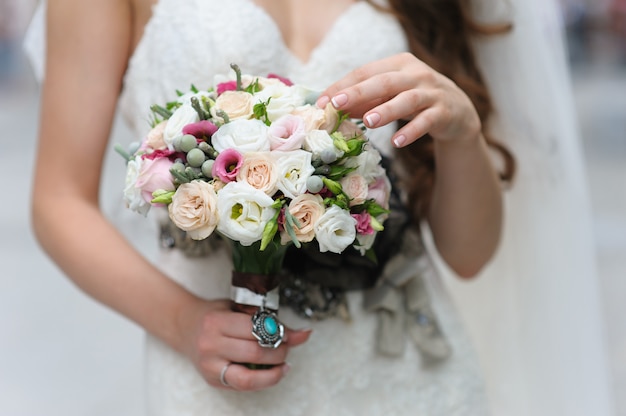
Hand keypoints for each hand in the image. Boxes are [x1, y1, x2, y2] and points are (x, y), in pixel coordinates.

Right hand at [178, 299, 311, 390]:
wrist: (185, 326)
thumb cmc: (214, 314)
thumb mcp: (237, 309)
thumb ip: (266, 320)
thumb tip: (303, 333)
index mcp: (216, 321)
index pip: (254, 329)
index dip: (278, 332)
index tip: (290, 333)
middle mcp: (210, 344)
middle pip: (254, 353)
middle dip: (279, 351)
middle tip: (288, 346)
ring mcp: (210, 365)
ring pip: (249, 376)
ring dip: (274, 371)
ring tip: (284, 363)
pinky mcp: (213, 380)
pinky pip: (242, 385)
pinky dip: (263, 381)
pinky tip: (274, 373)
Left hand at [316, 52, 480, 147]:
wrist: (457, 111)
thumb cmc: (415, 101)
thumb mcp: (390, 97)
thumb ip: (365, 101)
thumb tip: (331, 108)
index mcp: (398, 64)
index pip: (366, 72)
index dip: (343, 86)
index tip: (322, 101)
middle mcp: (416, 74)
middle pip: (384, 81)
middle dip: (359, 92)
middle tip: (338, 103)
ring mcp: (432, 92)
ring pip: (407, 99)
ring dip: (386, 110)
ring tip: (368, 122)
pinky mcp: (444, 112)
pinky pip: (426, 121)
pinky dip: (412, 131)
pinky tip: (397, 142)